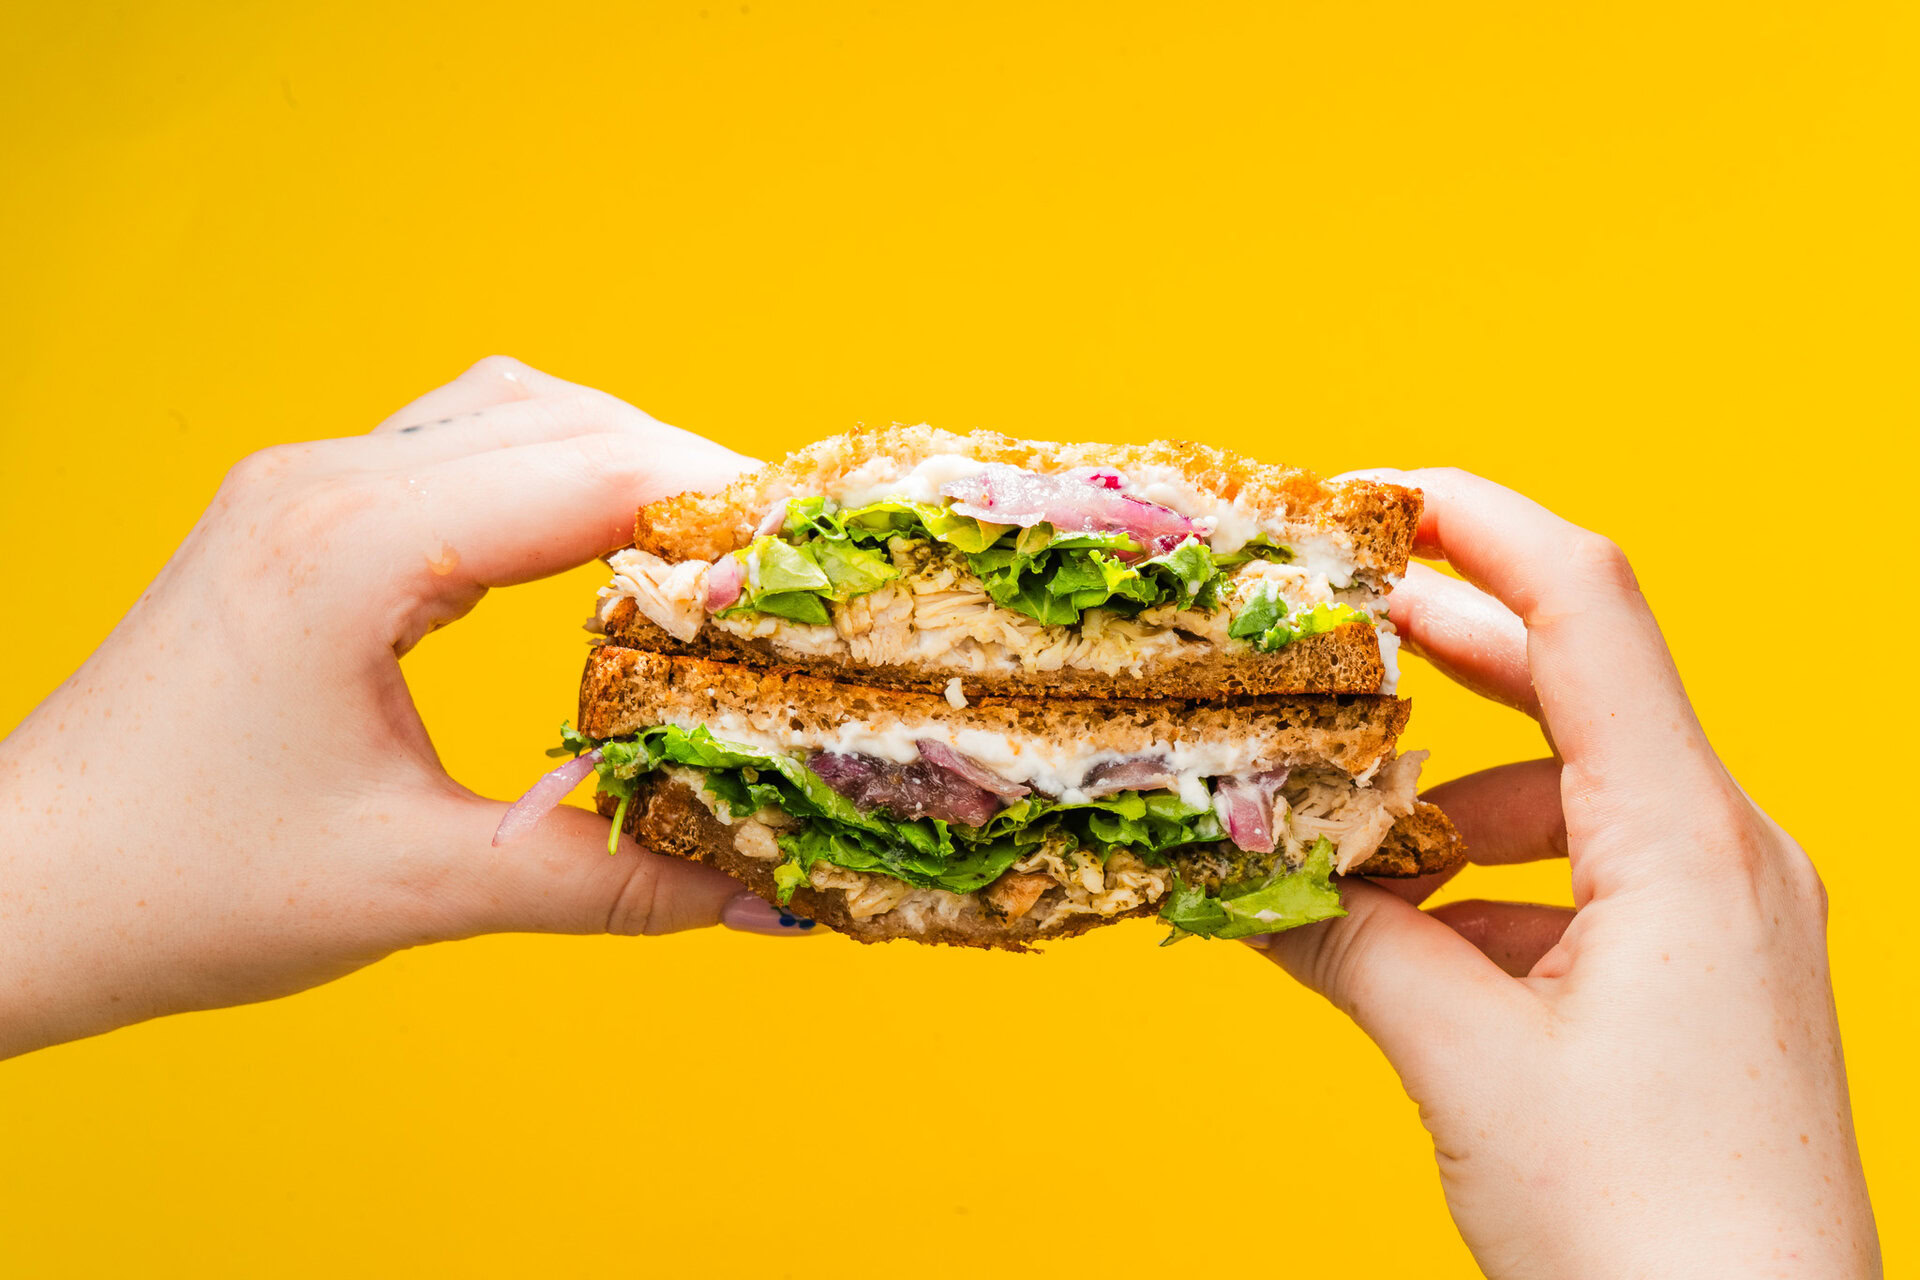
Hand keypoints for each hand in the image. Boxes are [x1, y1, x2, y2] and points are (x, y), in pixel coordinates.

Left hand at [0, 357, 812, 1060]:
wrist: (22, 888)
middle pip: (566, 419)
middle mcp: (325, 482)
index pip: (589, 473)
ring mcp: (306, 486)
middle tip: (797, 563)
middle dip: (698, 476)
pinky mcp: (302, 517)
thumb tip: (764, 890)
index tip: (823, 559)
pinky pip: (463, 448)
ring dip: (627, 462)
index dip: (725, 506)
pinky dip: (559, 478)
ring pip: (516, 412)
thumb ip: (605, 878)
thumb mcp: (415, 888)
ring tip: (718, 552)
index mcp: (348, 549)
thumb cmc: (181, 885)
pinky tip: (602, 551)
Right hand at [1257, 469, 1878, 1276]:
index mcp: (1687, 840)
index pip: (1588, 608)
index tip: (1376, 491)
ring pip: (1574, 789)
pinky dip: (1492, 879)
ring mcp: (1727, 918)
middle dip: (1442, 646)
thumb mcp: (1467, 1065)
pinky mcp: (1708, 978)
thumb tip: (1252, 883)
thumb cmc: (1654, 1236)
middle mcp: (1728, 854)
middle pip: (1577, 683)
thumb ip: (1350, 945)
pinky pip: (1589, 875)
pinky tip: (1417, 936)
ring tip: (1351, 833)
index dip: (1480, 522)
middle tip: (1325, 624)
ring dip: (1453, 793)